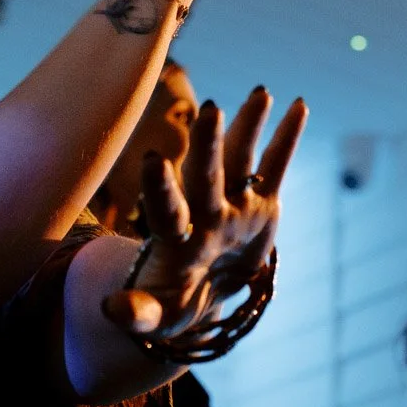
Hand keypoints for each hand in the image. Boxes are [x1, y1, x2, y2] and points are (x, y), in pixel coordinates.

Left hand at [102, 87, 306, 338]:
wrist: (201, 290)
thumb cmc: (172, 302)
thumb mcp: (155, 314)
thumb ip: (135, 311)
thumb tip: (108, 308)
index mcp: (176, 239)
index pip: (166, 210)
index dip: (159, 187)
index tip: (153, 158)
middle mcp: (203, 213)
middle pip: (205, 177)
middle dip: (208, 146)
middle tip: (211, 109)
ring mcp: (233, 206)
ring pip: (240, 162)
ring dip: (248, 127)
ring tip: (261, 93)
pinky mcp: (260, 205)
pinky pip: (275, 168)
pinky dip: (286, 138)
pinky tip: (299, 105)